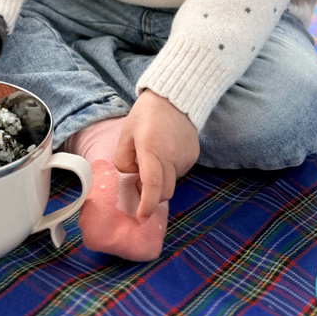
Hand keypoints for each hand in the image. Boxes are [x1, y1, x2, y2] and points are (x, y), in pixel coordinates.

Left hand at [114, 89, 199, 219]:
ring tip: (152, 159)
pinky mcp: (193, 156)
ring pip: (171, 182)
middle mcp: (171, 156)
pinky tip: (165, 152)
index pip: (151, 184)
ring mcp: (185, 158)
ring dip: (160, 181)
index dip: (146, 205)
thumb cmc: (147, 114)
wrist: (175, 98)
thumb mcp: (126, 133)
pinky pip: (179, 172)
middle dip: (151, 196)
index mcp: (151, 149)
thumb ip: (123, 158)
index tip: (140, 217)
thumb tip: (131, 175)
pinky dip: (169, 171)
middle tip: (138, 182)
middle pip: (163, 192)